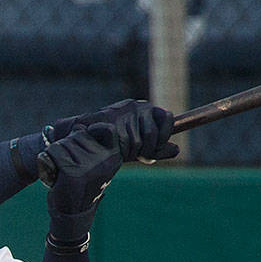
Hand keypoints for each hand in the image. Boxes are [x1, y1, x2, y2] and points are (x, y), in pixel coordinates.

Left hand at [41, 123, 122, 237]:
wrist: (72, 214)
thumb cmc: (81, 184)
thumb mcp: (95, 163)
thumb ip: (94, 144)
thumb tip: (86, 126)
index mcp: (113, 156)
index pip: (99, 129)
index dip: (84, 136)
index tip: (81, 153)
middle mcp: (105, 159)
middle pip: (76, 134)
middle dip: (67, 148)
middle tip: (69, 168)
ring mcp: (89, 166)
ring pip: (63, 143)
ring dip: (56, 156)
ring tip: (62, 173)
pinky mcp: (72, 173)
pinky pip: (53, 152)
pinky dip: (47, 161)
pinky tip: (54, 176)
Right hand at [49, 99, 179, 162]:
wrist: (83, 141)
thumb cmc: (111, 145)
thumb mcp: (138, 149)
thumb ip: (157, 149)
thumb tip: (178, 150)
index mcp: (146, 110)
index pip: (167, 118)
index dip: (162, 138)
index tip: (151, 150)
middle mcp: (138, 106)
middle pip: (155, 133)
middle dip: (147, 150)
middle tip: (134, 155)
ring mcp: (126, 111)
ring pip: (143, 138)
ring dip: (134, 151)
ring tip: (121, 152)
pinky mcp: (114, 117)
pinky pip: (128, 140)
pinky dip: (123, 149)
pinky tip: (116, 150)